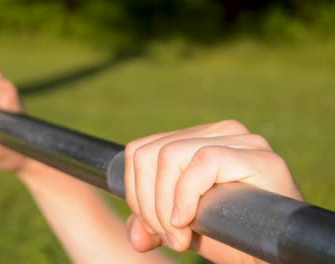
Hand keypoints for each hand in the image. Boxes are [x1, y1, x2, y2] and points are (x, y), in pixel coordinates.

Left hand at [124, 120, 301, 262]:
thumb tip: (135, 236)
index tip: (151, 227)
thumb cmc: (228, 236)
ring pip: (170, 156)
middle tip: (168, 236)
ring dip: (164, 207)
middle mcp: (217, 131)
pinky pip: (203, 163)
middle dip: (148, 204)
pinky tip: (189, 222)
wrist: (270, 255)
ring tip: (179, 238)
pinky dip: (186, 197)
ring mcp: (240, 139)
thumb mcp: (179, 227)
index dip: (135, 192)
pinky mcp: (257, 155)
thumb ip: (151, 223)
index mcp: (196, 138)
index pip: (141, 150)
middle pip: (150, 154)